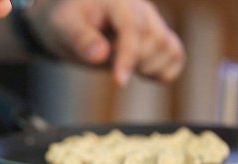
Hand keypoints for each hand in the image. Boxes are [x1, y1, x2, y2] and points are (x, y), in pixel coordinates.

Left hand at [27, 0, 184, 84]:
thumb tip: (101, 55)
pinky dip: (164, 71)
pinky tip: (140, 72)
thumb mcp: (62, 27)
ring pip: (169, 49)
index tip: (119, 82)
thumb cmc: (65, 21)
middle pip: (155, 41)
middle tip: (107, 63)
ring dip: (150, 68)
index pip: (132, 28)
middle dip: (134, 62)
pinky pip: (175, 56)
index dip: (128, 56)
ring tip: (121, 66)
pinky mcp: (157, 39)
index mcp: (118, 2)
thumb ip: (80, 39)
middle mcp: (141, 10)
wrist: (69, 21)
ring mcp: (152, 24)